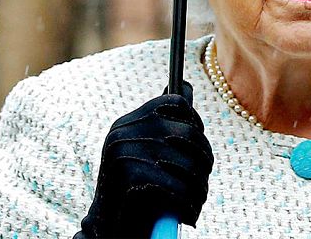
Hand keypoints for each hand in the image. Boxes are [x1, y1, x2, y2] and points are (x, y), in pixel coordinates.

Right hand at [79, 82, 212, 238]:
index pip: (176, 103)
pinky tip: (185, 214)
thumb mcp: (146, 153)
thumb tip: (185, 87)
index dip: (196, 124)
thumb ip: (163, 124)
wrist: (107, 231)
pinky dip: (188, 205)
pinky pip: (177, 187)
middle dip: (204, 162)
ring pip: (188, 163)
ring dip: (199, 188)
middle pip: (188, 133)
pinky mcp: (130, 177)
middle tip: (202, 185)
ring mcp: (124, 153)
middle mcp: (123, 133)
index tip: (198, 147)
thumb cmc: (133, 193)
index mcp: (127, 123)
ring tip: (195, 202)